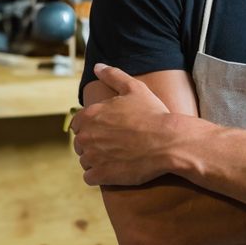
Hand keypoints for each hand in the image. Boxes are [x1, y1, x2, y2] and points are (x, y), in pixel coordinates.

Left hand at [70, 63, 174, 186]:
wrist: (169, 142)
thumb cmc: (153, 114)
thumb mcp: (134, 88)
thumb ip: (113, 75)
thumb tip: (98, 67)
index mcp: (90, 115)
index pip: (76, 124)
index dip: (90, 128)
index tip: (104, 131)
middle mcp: (87, 136)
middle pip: (80, 144)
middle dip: (93, 145)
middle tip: (112, 146)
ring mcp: (93, 157)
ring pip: (85, 161)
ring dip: (96, 161)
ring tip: (114, 159)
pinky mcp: (102, 175)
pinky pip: (90, 178)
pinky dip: (98, 176)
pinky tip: (112, 171)